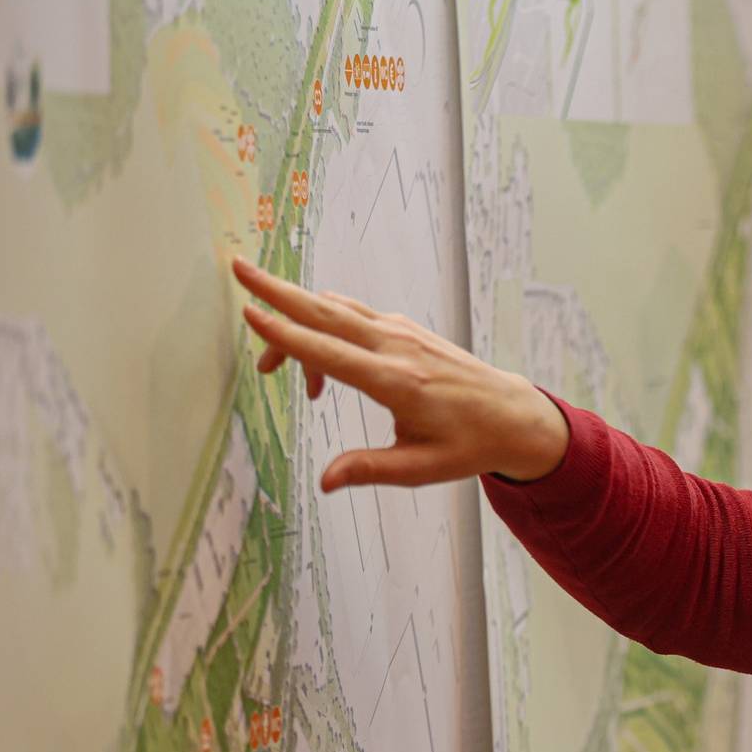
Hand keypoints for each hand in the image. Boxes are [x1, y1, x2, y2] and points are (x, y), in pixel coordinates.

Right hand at [233, 256, 569, 490]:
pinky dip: (326, 327)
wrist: (514, 416)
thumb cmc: (469, 444)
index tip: (250, 313)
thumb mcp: (421, 468)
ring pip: (338, 310)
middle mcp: (397, 348)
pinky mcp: (406, 329)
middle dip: (278, 290)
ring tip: (266, 351)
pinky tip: (318, 366)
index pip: (330, 352)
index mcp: (397, 381)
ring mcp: (403, 332)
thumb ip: (370, 470)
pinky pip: (354, 317)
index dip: (286, 334)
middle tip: (237, 268)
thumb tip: (324, 482)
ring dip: (297, 314)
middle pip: (327, 311)